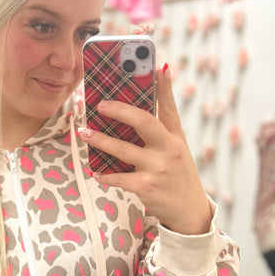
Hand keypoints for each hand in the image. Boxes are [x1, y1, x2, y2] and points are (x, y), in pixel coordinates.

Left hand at [80, 65, 211, 234]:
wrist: (189, 211)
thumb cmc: (177, 176)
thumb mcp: (177, 150)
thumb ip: (163, 129)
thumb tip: (142, 110)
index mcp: (176, 137)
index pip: (170, 107)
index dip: (165, 86)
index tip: (158, 65)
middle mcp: (169, 149)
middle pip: (144, 121)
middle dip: (120, 111)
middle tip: (101, 105)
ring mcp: (158, 168)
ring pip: (123, 150)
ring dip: (100, 140)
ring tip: (85, 132)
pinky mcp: (146, 187)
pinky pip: (119, 178)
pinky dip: (105, 175)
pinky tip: (95, 172)